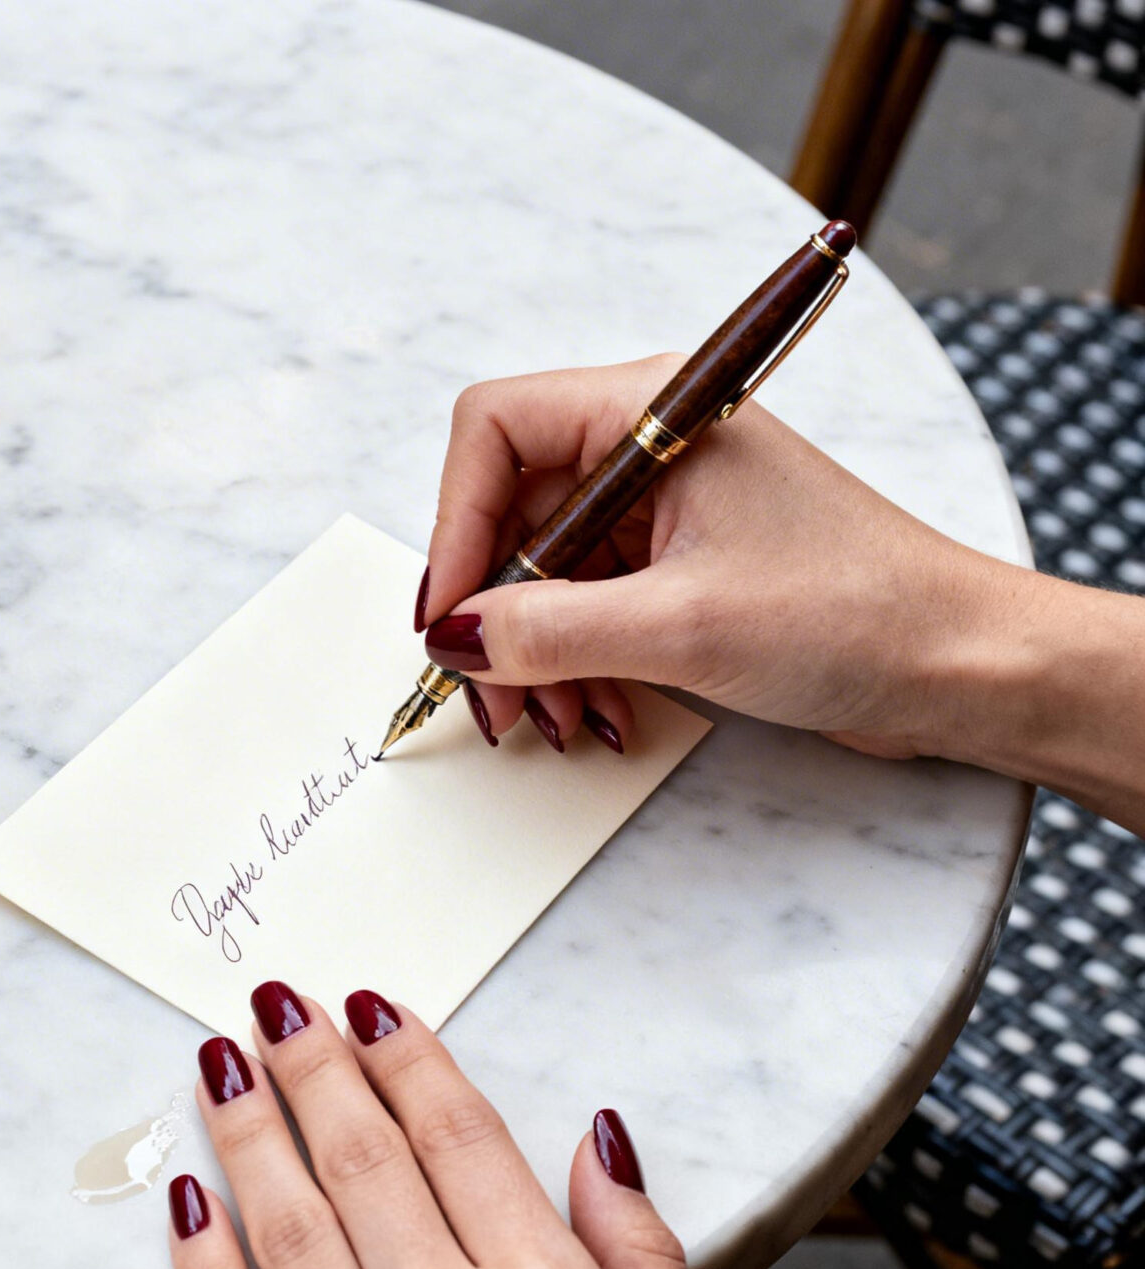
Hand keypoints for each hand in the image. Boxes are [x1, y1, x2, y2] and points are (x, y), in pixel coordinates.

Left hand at [169, 986, 757, 1268]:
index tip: (370, 1009)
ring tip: (217, 1068)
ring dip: (247, 1134)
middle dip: (311, 1067)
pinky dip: (205, 1268)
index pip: (458, 1133)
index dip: (405, 1054)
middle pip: (360, 1159)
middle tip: (274, 1009)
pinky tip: (187, 1206)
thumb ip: (642, 1251)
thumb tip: (600, 1140)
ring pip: (287, 1230)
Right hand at [420, 357, 1008, 762]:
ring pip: (548, 572)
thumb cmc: (855, 611)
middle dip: (495, 611)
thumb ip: (551, 631)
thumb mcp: (682, 625)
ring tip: (559, 720)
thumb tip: (454, 636)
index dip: (454, 525)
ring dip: (536, 652)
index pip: (495, 432)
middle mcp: (653, 449)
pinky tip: (599, 713)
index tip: (448, 615)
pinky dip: (580, 664)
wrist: (958, 665)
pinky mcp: (685, 570)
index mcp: (654, 412)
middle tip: (495, 696)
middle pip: (513, 511)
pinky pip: (593, 608)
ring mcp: (668, 512)